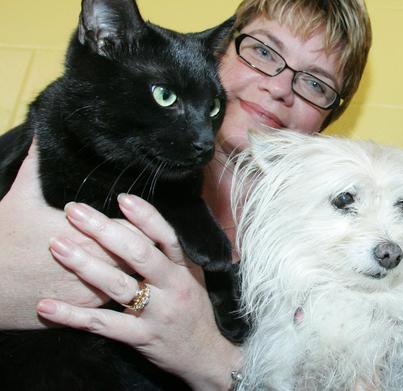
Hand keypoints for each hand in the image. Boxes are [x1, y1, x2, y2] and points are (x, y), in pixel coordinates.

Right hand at [0, 141, 121, 328]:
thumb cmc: (0, 241)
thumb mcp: (19, 199)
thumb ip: (34, 167)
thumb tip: (38, 134)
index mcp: (87, 235)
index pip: (133, 229)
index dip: (136, 222)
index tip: (131, 216)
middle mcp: (96, 265)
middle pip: (137, 254)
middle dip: (138, 245)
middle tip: (136, 236)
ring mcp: (90, 292)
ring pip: (129, 279)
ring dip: (132, 269)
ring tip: (131, 258)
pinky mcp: (82, 311)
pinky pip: (112, 300)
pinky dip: (116, 289)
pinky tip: (117, 280)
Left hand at [37, 194, 241, 390]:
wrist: (205, 354)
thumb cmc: (193, 308)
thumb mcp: (192, 276)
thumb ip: (170, 253)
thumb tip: (142, 221)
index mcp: (185, 268)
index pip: (166, 237)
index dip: (146, 216)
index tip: (122, 198)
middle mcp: (173, 286)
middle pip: (138, 254)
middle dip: (104, 230)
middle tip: (74, 211)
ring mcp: (157, 313)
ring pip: (118, 286)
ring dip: (85, 265)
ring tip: (57, 246)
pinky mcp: (141, 337)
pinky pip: (103, 324)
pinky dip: (73, 316)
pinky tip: (48, 306)